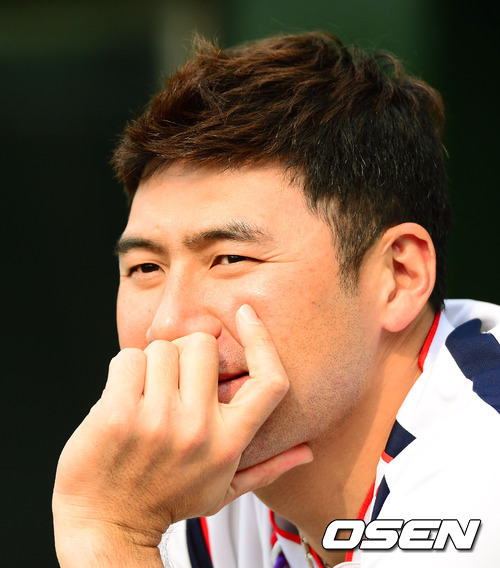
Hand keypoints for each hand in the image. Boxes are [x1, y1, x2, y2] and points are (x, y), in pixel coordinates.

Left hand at [53, 304, 311, 564]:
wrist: (107, 526)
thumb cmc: (166, 500)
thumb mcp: (224, 490)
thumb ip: (269, 467)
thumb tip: (308, 454)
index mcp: (229, 443)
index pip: (269, 381)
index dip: (262, 340)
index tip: (246, 314)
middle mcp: (198, 430)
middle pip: (202, 345)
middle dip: (185, 350)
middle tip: (173, 376)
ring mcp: (158, 422)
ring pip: (162, 348)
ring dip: (152, 363)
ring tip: (146, 394)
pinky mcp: (118, 415)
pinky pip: (129, 358)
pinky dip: (125, 370)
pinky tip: (122, 397)